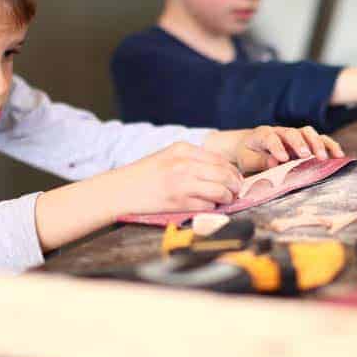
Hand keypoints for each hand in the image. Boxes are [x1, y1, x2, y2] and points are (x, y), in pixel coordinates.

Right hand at [114, 142, 242, 212]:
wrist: (119, 190)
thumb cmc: (144, 176)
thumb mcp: (167, 157)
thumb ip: (191, 159)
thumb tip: (220, 171)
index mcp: (182, 149)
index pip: (219, 159)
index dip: (232, 171)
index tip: (236, 179)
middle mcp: (183, 163)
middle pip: (224, 174)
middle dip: (235, 185)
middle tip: (236, 191)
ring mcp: (181, 182)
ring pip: (220, 190)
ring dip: (227, 197)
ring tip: (226, 199)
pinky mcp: (178, 201)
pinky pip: (207, 205)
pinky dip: (212, 207)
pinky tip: (209, 206)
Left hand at [234, 125, 344, 172]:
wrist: (250, 146)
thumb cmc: (248, 155)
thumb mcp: (246, 160)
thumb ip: (258, 162)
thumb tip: (274, 163)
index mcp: (262, 135)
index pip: (270, 137)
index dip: (276, 147)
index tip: (282, 159)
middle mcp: (281, 131)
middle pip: (292, 133)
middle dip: (300, 144)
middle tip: (306, 156)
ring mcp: (295, 135)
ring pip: (309, 133)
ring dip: (317, 144)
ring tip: (324, 158)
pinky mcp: (306, 141)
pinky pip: (321, 139)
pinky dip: (330, 146)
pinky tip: (339, 156)